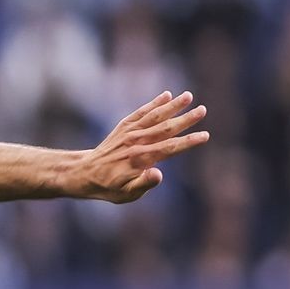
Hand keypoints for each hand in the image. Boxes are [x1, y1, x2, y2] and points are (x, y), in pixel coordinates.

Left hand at [78, 90, 209, 202]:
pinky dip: (153, 104)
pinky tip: (166, 95)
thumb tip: (159, 174)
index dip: (188, 142)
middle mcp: (136, 142)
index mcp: (140, 159)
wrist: (84, 174)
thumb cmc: (109, 187)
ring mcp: (129, 133)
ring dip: (172, 106)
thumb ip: (144, 184)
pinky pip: (141, 113)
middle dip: (185, 119)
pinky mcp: (124, 127)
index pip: (169, 148)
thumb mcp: (126, 194)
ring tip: (188, 96)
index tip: (205, 136)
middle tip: (203, 110)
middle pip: (165, 128)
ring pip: (154, 116)